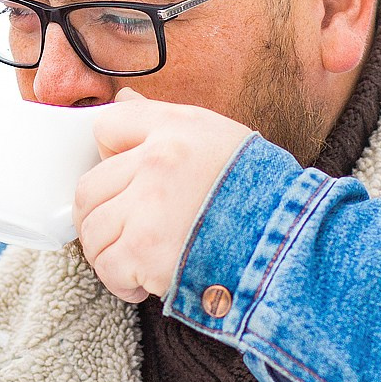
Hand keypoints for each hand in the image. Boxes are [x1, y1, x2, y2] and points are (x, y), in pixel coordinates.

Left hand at [74, 88, 254, 302]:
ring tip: (134, 258)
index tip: (123, 180)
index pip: (108, 125)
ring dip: (107, 251)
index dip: (107, 155)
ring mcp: (148, 209)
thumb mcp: (216, 137)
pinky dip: (119, 280)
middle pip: (88, 188)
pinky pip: (107, 267)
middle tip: (120, 231)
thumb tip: (120, 100)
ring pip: (92, 231)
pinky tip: (142, 281)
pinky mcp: (146, 253)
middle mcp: (157, 163)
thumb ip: (162, 122)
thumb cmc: (260, 193)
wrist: (292, 244)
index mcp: (175, 129)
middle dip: (98, 215)